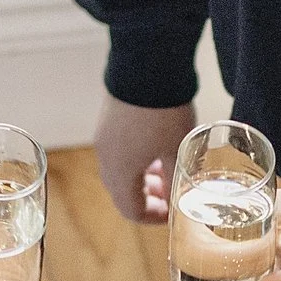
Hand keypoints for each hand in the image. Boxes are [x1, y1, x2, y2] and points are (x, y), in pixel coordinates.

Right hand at [94, 94, 189, 223]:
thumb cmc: (164, 111)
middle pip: (122, 192)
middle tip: (170, 192)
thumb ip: (175, 179)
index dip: (153, 217)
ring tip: (165, 170)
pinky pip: (118, 152)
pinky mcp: (107, 120)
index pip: (131, 210)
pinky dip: (135, 160)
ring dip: (141, 178)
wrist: (147, 64)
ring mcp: (104, 137)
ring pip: (120, 171)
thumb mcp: (177, 149)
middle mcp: (106, 158)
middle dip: (146, 198)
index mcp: (120, 172)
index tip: (174, 212)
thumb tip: (177, 198)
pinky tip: (154, 148)